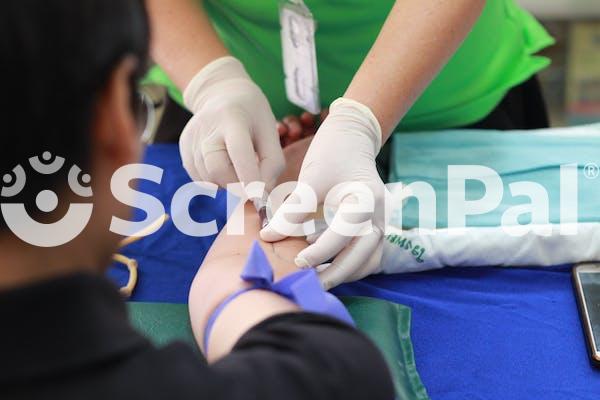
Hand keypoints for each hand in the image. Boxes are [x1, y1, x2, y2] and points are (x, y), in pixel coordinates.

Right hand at [180, 57, 284, 189]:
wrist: (223, 95)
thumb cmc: (253, 116)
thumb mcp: (271, 132)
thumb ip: (272, 164)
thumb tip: (261, 195)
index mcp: (233, 118)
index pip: (239, 152)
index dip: (250, 178)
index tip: (260, 196)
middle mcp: (207, 127)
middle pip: (217, 169)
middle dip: (236, 186)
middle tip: (250, 186)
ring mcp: (192, 137)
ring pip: (207, 178)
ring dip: (227, 185)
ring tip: (238, 170)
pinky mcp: (183, 147)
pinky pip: (198, 177)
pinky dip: (214, 181)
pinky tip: (224, 168)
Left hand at [261, 98, 387, 289]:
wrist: (353, 136)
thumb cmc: (332, 152)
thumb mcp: (311, 179)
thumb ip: (293, 210)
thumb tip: (269, 236)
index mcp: (366, 201)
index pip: (343, 236)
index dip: (319, 253)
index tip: (296, 262)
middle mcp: (380, 216)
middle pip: (363, 257)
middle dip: (335, 274)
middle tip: (308, 285)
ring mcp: (380, 222)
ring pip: (367, 261)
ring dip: (344, 273)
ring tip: (316, 280)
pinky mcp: (374, 226)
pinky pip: (366, 255)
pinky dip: (349, 265)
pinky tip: (325, 265)